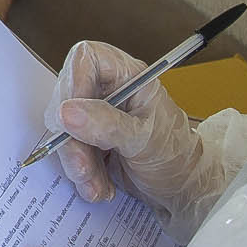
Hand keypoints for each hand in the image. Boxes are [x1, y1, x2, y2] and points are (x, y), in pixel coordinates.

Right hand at [45, 39, 209, 207]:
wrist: (182, 187)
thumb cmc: (175, 156)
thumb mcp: (145, 140)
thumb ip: (107, 125)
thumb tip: (67, 113)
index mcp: (127, 77)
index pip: (86, 59)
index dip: (72, 83)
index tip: (70, 118)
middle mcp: (108, 91)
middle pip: (67, 99)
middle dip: (72, 139)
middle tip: (84, 166)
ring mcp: (96, 116)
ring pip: (64, 130)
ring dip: (76, 163)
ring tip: (97, 184)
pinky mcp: (89, 140)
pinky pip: (69, 151)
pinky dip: (80, 173)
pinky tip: (98, 186)